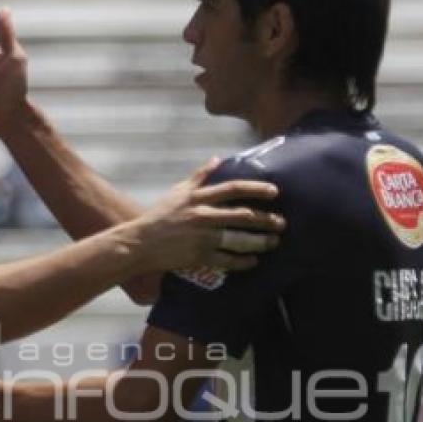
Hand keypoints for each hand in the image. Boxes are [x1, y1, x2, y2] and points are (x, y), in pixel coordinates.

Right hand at [128, 160, 285, 274]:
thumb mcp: (178, 192)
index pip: (233, 189)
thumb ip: (199, 176)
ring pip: (237, 239)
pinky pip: (226, 260)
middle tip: (281, 223)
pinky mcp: (198, 256)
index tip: (274, 192)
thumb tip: (217, 159)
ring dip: (259, 241)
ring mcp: (201, 237)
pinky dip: (242, 261)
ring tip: (273, 242)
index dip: (255, 189)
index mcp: (198, 197)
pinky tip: (253, 262)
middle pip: (241, 215)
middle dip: (265, 220)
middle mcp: (202, 215)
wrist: (141, 243)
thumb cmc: (160, 216)